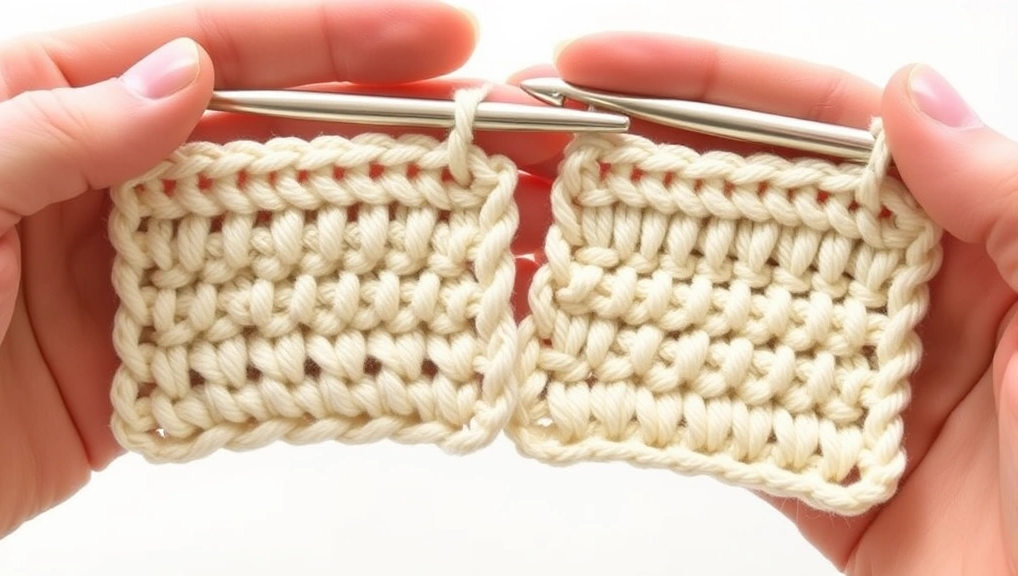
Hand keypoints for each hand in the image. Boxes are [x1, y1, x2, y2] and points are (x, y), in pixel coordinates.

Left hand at [0, 0, 563, 541]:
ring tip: (498, 235)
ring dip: (397, 234)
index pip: (226, 48)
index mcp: (67, 104)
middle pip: (290, 138)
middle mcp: (126, 176)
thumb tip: (186, 78)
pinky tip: (414, 323)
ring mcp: (152, 270)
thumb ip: (53, 128)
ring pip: (295, 237)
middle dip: (408, 133)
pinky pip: (266, 331)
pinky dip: (339, 328)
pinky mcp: (160, 357)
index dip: (342, 35)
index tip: (445, 33)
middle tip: (512, 137)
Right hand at [508, 33, 1017, 574]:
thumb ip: (1004, 201)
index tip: (589, 66)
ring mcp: (827, 366)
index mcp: (946, 232)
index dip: (694, 84)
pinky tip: (560, 342)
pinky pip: (702, 400)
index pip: (807, 125)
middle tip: (512, 139)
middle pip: (728, 196)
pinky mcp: (799, 453)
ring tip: (505, 228)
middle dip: (616, 158)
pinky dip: (633, 372)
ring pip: (699, 291)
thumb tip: (907, 92)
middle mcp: (877, 286)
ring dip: (603, 256)